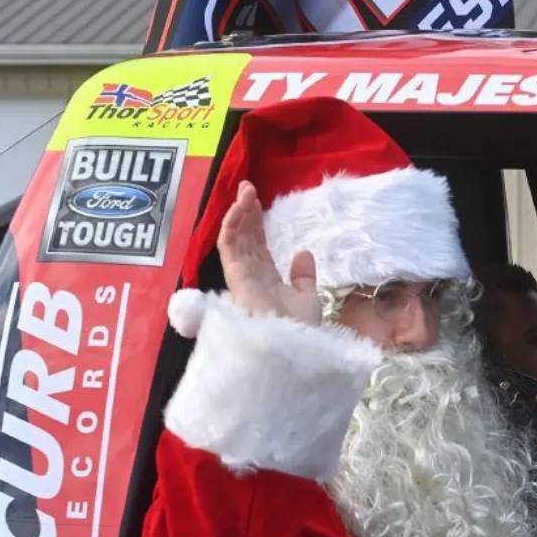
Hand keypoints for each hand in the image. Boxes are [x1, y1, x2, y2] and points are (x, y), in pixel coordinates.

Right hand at [219, 180, 321, 325]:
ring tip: (245, 190)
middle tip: (247, 187)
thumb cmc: (302, 332)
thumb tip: (303, 252)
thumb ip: (304, 276)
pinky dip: (231, 225)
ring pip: (234, 239)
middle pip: (244, 239)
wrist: (294, 350)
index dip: (256, 224)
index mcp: (266, 282)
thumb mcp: (308, 299)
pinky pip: (228, 247)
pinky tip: (238, 207)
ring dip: (238, 213)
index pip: (257, 247)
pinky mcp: (235, 278)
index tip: (258, 201)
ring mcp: (242, 278)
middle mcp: (251, 278)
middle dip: (244, 213)